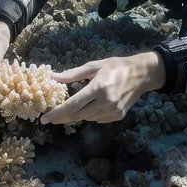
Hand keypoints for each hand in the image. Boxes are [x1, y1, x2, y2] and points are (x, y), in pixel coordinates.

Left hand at [39, 51, 163, 124]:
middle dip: (61, 118)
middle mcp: (106, 102)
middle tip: (49, 120)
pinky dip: (90, 114)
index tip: (44, 118)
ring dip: (77, 115)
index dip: (57, 113)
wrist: (142, 74)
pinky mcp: (118, 116)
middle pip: (78, 115)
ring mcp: (113, 111)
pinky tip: (91, 106)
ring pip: (87, 118)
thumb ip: (72, 74)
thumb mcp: (93, 66)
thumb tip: (54, 77)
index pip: (73, 104)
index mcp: (98, 88)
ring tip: (71, 107)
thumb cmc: (115, 66)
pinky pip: (97, 119)